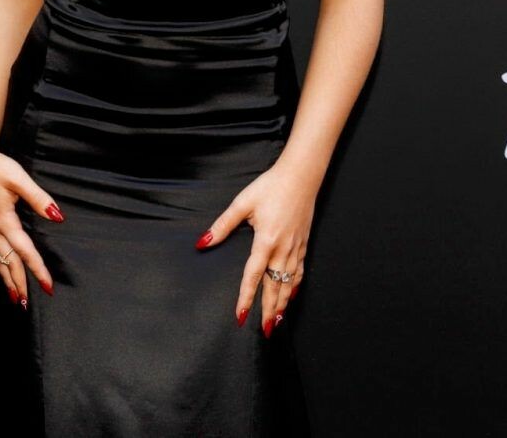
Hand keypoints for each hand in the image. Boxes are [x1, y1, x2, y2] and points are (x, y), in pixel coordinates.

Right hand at [0, 149, 63, 308]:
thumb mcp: (18, 179)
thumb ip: (38, 198)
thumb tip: (57, 216)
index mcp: (5, 221)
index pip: (25, 251)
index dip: (37, 269)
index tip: (48, 286)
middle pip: (9, 262)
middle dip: (19, 284)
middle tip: (27, 304)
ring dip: (7, 280)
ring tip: (15, 298)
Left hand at [195, 160, 315, 336]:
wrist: (301, 176)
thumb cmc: (270, 187)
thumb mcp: (242, 203)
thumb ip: (222, 226)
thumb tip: (203, 243)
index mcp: (266, 241)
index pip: (253, 276)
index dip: (246, 298)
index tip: (241, 316)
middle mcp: (282, 249)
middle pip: (275, 287)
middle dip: (268, 310)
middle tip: (264, 331)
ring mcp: (296, 248)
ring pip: (289, 283)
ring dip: (282, 303)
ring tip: (277, 320)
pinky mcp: (304, 243)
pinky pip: (300, 271)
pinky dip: (295, 286)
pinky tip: (292, 295)